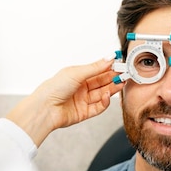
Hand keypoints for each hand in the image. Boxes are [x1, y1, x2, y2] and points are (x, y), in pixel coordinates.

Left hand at [6, 56, 123, 146]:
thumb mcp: (77, 72)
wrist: (45, 108)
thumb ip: (96, 67)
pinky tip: (108, 95)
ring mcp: (83, 100)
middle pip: (102, 82)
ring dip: (112, 89)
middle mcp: (81, 88)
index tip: (121, 64)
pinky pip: (99, 107)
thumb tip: (110, 57)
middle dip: (114, 78)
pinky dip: (105, 102)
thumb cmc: (54, 88)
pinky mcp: (84, 112)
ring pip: (102, 94)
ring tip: (121, 83)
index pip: (98, 70)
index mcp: (77, 76)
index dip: (110, 68)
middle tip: (125, 74)